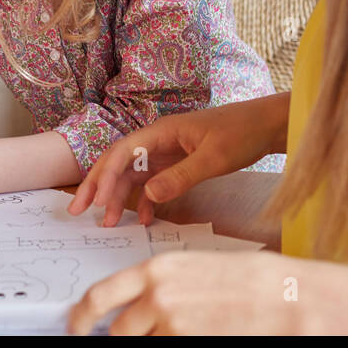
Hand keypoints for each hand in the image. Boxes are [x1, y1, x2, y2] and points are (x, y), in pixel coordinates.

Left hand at [66, 251, 347, 334]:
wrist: (285, 298)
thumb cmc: (248, 279)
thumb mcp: (195, 269)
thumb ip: (162, 284)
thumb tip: (137, 305)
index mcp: (157, 270)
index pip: (101, 295)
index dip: (81, 316)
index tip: (76, 327)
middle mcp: (158, 297)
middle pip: (119, 332)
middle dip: (124, 339)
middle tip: (135, 337)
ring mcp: (172, 327)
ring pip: (145, 345)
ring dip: (158, 342)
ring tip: (189, 329)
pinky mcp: (186, 346)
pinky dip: (177, 347)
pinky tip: (201, 335)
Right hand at [68, 93, 288, 225]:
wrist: (267, 125)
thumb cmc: (242, 133)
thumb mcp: (212, 158)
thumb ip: (180, 177)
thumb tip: (147, 196)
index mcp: (161, 131)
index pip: (121, 152)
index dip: (103, 177)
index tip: (93, 202)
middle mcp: (158, 140)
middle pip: (119, 162)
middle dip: (98, 186)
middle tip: (79, 212)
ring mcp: (167, 151)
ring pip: (133, 175)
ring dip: (118, 197)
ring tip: (108, 223)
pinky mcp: (178, 162)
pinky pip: (152, 182)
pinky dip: (144, 200)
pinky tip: (143, 219)